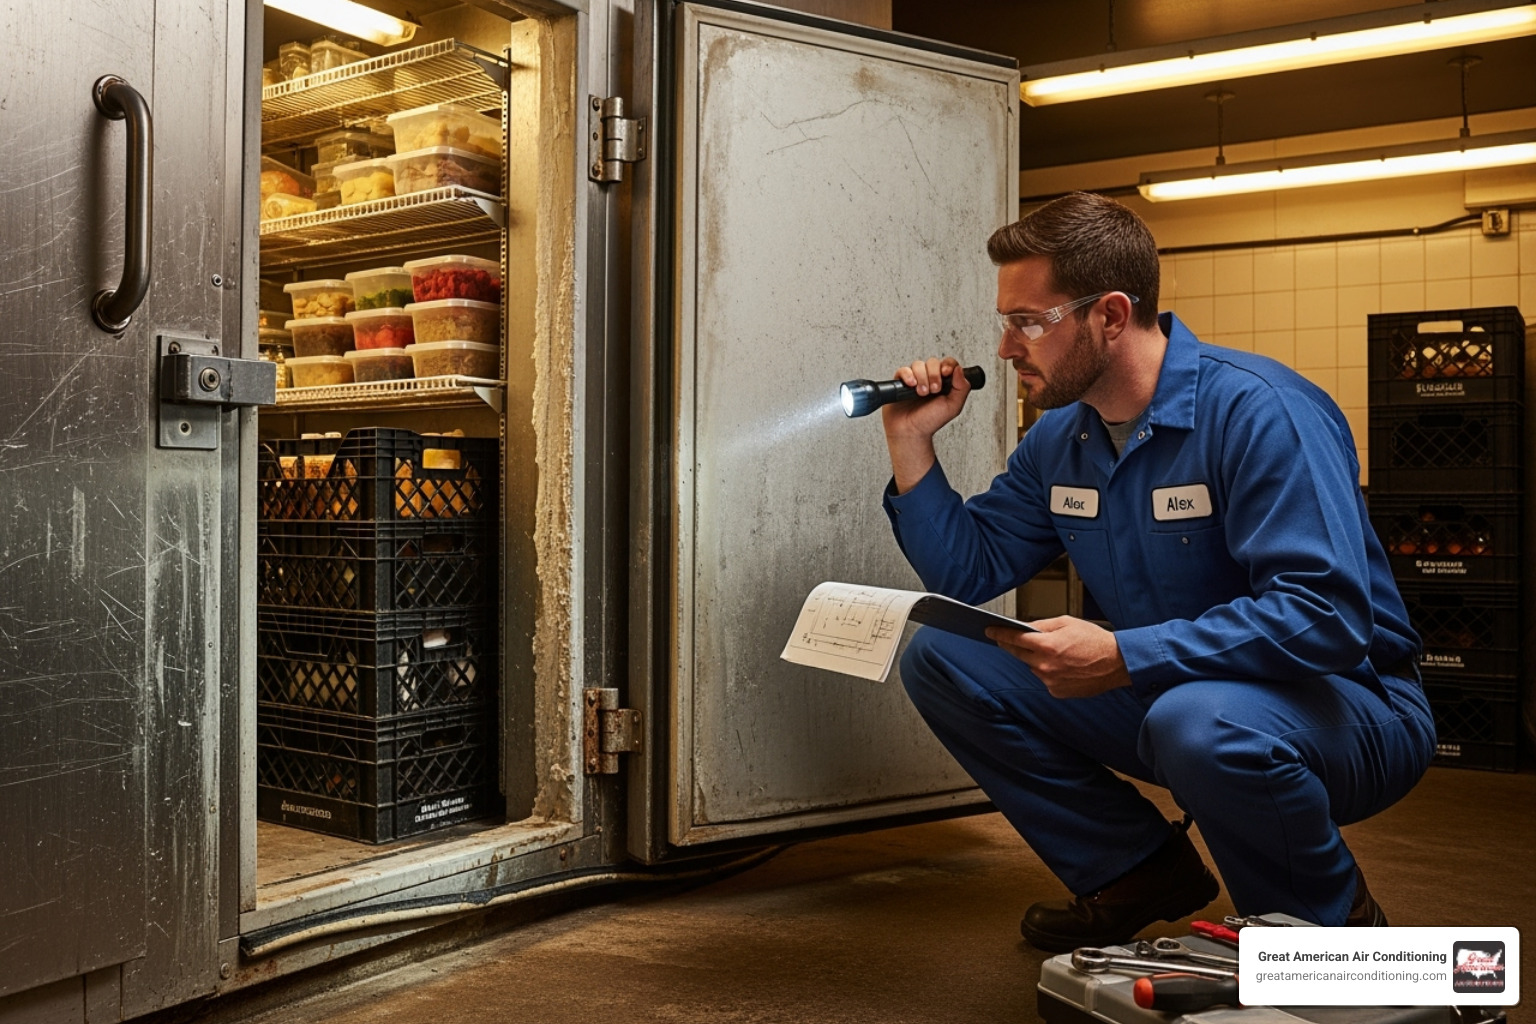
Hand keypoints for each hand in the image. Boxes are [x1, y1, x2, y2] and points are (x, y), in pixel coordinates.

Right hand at [881, 357, 971, 441]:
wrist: (911, 431)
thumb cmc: (930, 421)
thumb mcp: (953, 406)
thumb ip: (962, 388)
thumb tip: (960, 369)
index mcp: (945, 382)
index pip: (948, 363)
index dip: (947, 365)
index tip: (946, 373)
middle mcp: (930, 379)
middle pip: (933, 362)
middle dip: (934, 375)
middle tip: (933, 390)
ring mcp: (915, 379)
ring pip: (918, 364)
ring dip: (921, 378)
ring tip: (921, 393)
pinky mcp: (901, 382)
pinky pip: (903, 370)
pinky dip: (907, 375)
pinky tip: (911, 385)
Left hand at [984, 616, 1131, 697]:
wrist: (1116, 663)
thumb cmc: (1095, 640)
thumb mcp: (1067, 623)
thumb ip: (1042, 625)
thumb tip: (1025, 627)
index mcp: (1047, 645)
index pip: (1014, 638)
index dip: (999, 633)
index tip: (989, 630)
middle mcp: (1045, 666)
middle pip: (1019, 654)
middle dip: (1011, 645)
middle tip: (1004, 638)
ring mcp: (1050, 681)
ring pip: (1032, 667)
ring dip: (1034, 659)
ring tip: (1050, 651)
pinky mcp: (1057, 691)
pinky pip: (1045, 678)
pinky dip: (1047, 671)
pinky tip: (1061, 665)